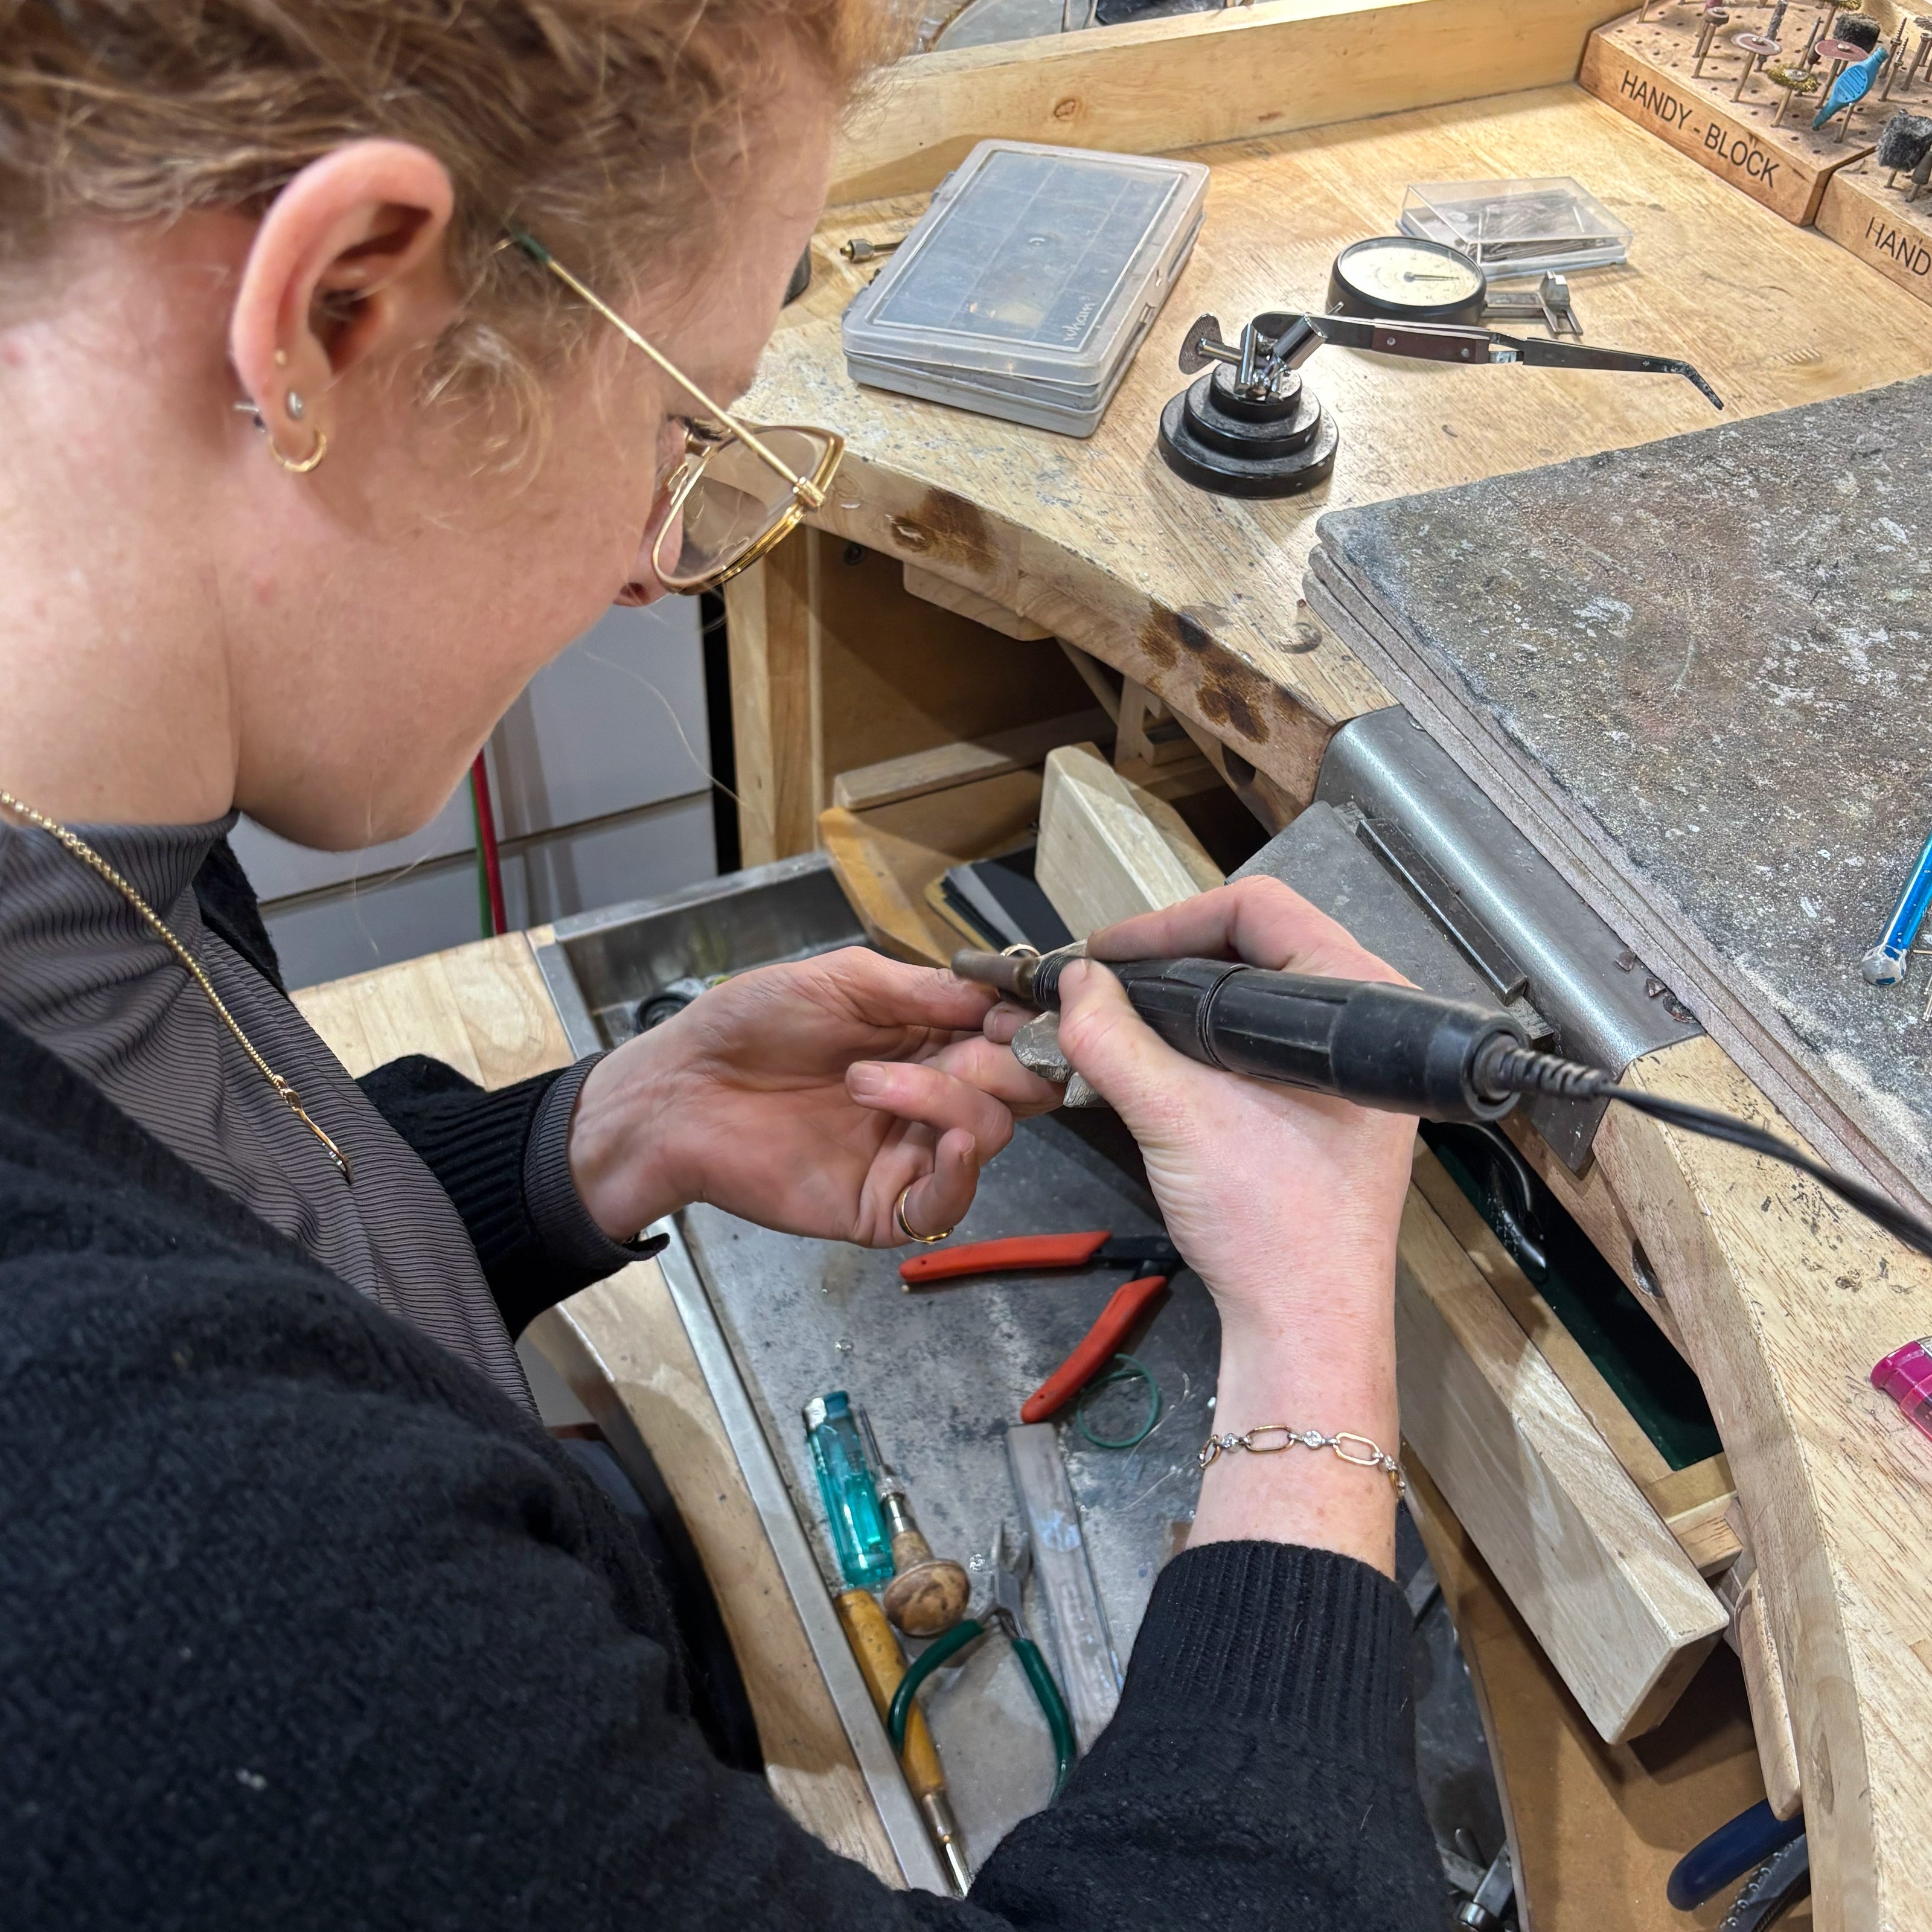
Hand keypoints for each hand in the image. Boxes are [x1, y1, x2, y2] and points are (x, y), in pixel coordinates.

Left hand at [568, 947, 1060, 1246]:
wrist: (678, 1091)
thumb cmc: (746, 1026)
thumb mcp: (842, 980)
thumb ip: (924, 992)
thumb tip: (1001, 1000)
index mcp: (925, 1039)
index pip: (1008, 1039)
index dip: (1026, 1026)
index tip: (1023, 1011)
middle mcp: (928, 1098)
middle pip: (1017, 1090)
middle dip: (1005, 1063)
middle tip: (970, 1045)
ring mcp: (907, 1154)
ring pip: (988, 1135)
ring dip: (945, 1099)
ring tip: (864, 1080)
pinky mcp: (881, 1207)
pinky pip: (947, 1204)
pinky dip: (961, 1169)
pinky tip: (944, 1139)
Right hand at [1014, 877, 1416, 1572]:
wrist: (1303, 1326)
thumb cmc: (1270, 1225)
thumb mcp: (1175, 1116)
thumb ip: (1113, 1039)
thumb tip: (1073, 983)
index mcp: (1359, 1002)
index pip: (1259, 910)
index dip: (1168, 923)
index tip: (1106, 956)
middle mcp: (1366, 1025)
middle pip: (1256, 946)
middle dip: (1169, 960)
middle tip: (1105, 984)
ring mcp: (1348, 1070)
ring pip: (1253, 997)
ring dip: (1181, 1002)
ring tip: (1119, 1018)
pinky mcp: (1327, 1107)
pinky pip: (1257, 1042)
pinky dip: (1202, 1040)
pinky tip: (1154, 1060)